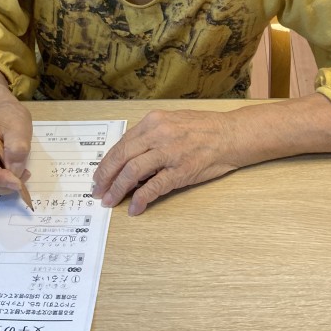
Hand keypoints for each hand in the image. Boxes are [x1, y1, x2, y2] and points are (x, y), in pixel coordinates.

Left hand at [92, 109, 240, 215]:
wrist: (232, 135)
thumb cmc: (205, 128)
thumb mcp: (172, 121)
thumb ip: (151, 136)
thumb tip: (129, 157)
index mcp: (154, 121)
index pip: (122, 143)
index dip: (107, 162)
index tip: (99, 175)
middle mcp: (158, 134)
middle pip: (121, 157)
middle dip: (105, 177)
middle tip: (98, 191)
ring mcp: (169, 153)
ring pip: (132, 172)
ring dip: (117, 189)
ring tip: (110, 201)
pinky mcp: (181, 171)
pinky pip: (154, 187)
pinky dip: (140, 199)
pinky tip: (134, 208)